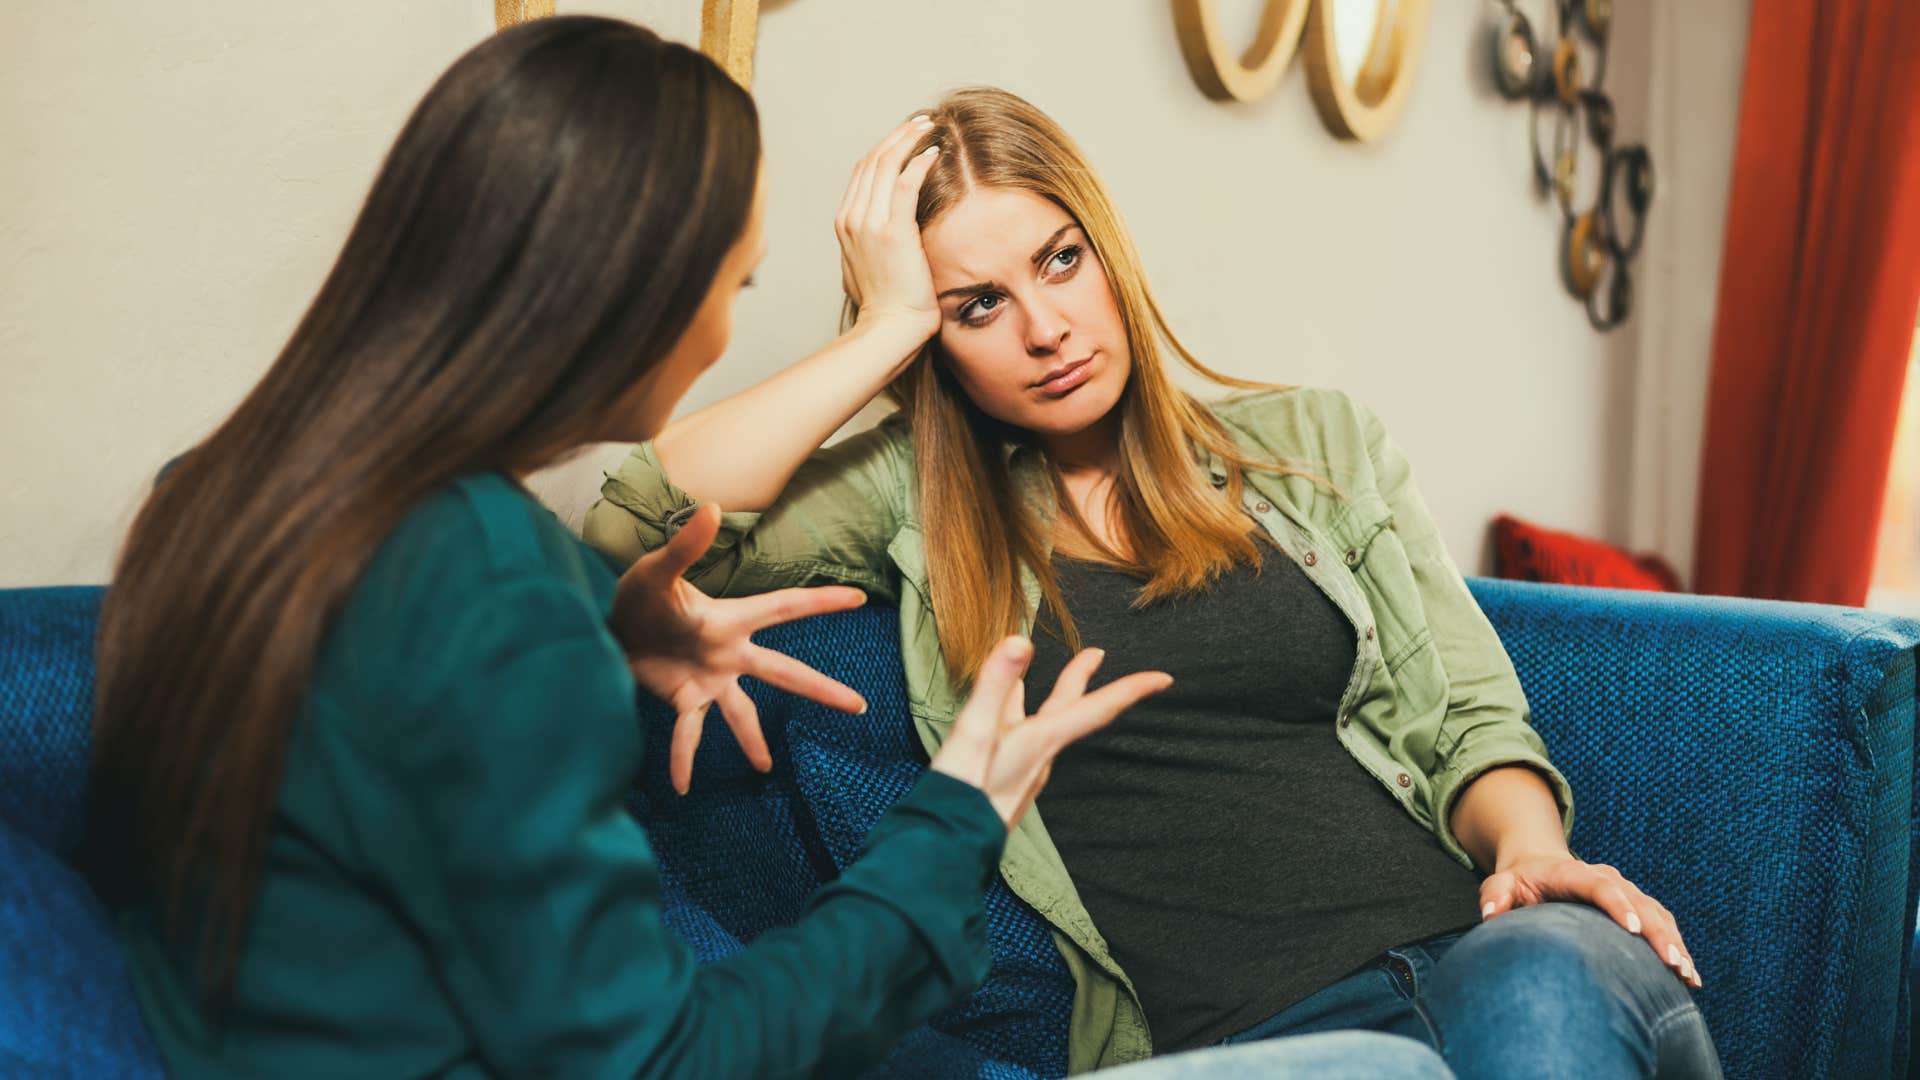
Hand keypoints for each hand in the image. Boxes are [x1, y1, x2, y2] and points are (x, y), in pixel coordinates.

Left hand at [612, 503, 869, 794]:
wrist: (605, 625)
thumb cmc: (636, 593)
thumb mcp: (657, 570)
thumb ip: (686, 545)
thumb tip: (711, 507)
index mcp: (731, 620)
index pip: (784, 608)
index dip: (820, 602)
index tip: (857, 598)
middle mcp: (730, 653)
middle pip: (784, 672)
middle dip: (821, 689)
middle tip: (858, 706)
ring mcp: (710, 679)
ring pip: (743, 713)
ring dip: (753, 740)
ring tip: (765, 768)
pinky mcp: (683, 699)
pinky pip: (689, 734)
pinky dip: (685, 759)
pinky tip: (682, 787)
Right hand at [835, 115, 940, 341]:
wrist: (888, 330)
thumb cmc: (886, 307)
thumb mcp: (869, 268)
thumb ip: (872, 243)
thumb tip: (885, 233)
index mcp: (845, 223)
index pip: (863, 171)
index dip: (885, 148)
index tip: (908, 136)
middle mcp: (851, 218)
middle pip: (872, 160)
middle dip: (898, 135)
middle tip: (922, 121)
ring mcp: (868, 223)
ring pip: (885, 163)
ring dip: (909, 139)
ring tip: (931, 126)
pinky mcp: (892, 231)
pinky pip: (904, 182)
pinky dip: (919, 161)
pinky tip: (934, 152)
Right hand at [931, 637, 1172, 828]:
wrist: (945, 854)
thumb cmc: (960, 798)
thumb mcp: (974, 734)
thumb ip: (995, 686)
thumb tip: (1019, 640)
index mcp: (1040, 742)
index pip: (1095, 709)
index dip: (1131, 689)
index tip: (1164, 679)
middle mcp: (1039, 757)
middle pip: (1071, 711)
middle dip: (1083, 679)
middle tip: (1098, 653)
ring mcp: (1023, 772)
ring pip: (1042, 722)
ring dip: (1049, 695)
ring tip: (1037, 673)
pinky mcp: (1004, 781)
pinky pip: (1019, 737)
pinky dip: (1016, 714)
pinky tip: (1004, 714)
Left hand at [1480, 853, 1701, 988]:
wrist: (1539, 864)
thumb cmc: (1519, 879)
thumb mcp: (1500, 883)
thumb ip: (1495, 895)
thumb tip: (1490, 914)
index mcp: (1576, 873)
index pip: (1601, 886)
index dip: (1618, 905)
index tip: (1633, 928)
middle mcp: (1609, 879)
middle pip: (1641, 903)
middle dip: (1659, 934)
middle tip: (1673, 964)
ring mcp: (1627, 891)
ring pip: (1659, 915)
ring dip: (1675, 944)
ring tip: (1688, 976)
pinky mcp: (1638, 906)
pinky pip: (1663, 924)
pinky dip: (1677, 946)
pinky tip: (1689, 976)